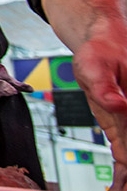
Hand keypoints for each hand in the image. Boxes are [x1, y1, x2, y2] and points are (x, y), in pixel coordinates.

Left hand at [74, 35, 126, 189]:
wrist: (102, 44)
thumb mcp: (97, 66)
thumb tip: (118, 105)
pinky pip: (124, 150)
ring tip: (118, 189)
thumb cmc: (101, 51)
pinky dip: (122, 168)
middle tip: (120, 188)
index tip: (126, 173)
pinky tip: (118, 183)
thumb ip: (105, 88)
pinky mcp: (122, 124)